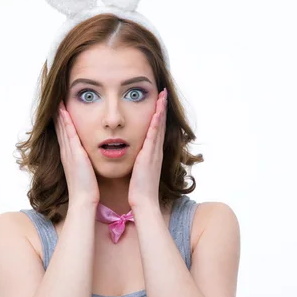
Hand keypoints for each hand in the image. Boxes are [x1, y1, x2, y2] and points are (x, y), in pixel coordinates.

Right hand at [54, 101, 99, 205]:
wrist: (84, 199)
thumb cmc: (87, 188)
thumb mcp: (84, 171)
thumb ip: (84, 163)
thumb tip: (87, 158)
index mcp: (68, 156)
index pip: (63, 134)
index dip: (61, 122)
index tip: (61, 109)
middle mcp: (66, 152)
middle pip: (60, 129)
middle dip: (58, 114)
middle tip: (56, 100)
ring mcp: (68, 152)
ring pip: (62, 128)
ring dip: (59, 114)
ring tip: (57, 100)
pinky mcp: (74, 153)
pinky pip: (68, 133)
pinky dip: (65, 121)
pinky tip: (63, 110)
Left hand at [128, 88, 167, 209]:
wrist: (142, 202)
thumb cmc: (138, 190)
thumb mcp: (138, 171)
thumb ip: (137, 162)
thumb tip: (134, 156)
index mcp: (152, 154)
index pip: (155, 131)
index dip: (157, 116)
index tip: (157, 102)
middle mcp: (156, 151)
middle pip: (160, 125)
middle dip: (161, 108)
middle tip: (163, 93)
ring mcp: (154, 153)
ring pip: (159, 127)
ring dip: (161, 111)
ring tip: (162, 96)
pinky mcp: (150, 156)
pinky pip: (154, 135)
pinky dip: (156, 123)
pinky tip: (156, 112)